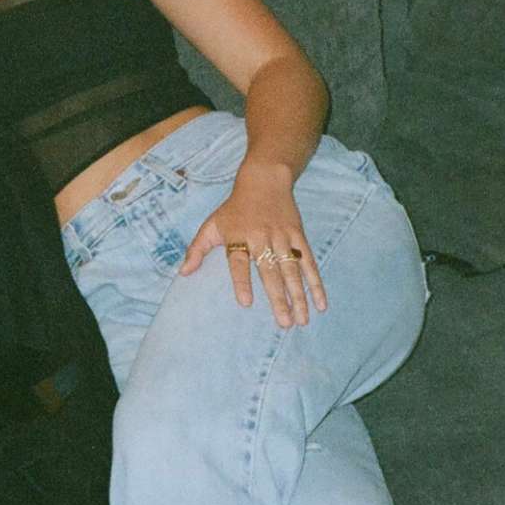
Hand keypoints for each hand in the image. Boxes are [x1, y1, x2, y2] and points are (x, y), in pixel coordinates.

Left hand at [178, 163, 326, 327]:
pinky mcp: (299, 236)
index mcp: (239, 237)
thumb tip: (183, 273)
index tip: (246, 303)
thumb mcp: (212, 225)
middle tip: (284, 324)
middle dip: (278, 298)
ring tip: (302, 321)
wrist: (264, 180)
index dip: (242, 282)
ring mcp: (283, 237)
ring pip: (292, 270)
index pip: (239, 262)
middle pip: (271, 271)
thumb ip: (197, 249)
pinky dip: (316, 283)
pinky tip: (321, 303)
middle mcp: (262, 238)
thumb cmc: (234, 208)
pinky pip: (309, 262)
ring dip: (299, 296)